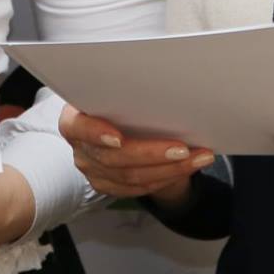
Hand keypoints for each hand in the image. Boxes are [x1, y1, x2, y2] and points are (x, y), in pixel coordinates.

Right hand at [57, 104, 213, 205]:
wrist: (126, 124)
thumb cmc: (125, 100)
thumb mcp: (121, 91)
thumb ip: (130, 92)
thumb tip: (164, 84)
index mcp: (75, 117)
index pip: (77, 127)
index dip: (96, 133)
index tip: (118, 138)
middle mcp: (80, 147)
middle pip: (114, 157)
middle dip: (152, 154)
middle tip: (183, 148)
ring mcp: (93, 170)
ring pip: (131, 177)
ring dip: (169, 168)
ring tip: (198, 157)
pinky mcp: (108, 185)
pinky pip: (139, 189)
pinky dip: (166, 178)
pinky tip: (187, 167)